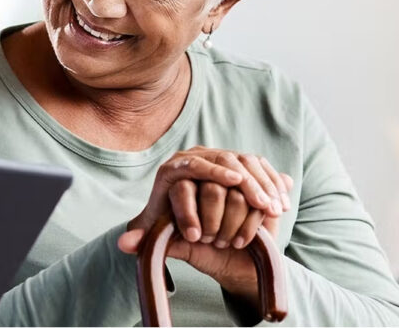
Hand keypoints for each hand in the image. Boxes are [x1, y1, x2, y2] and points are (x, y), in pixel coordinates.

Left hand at [123, 147, 289, 239]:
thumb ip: (145, 241)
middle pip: (223, 160)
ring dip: (262, 185)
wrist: (205, 230)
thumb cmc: (181, 234)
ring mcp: (221, 158)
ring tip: (271, 208)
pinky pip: (261, 167)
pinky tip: (280, 204)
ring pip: (245, 162)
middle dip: (244, 182)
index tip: (232, 182)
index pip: (190, 165)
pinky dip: (273, 184)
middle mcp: (196, 158)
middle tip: (259, 202)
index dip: (212, 172)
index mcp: (172, 171)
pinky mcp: (244, 164)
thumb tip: (124, 245)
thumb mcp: (163, 238)